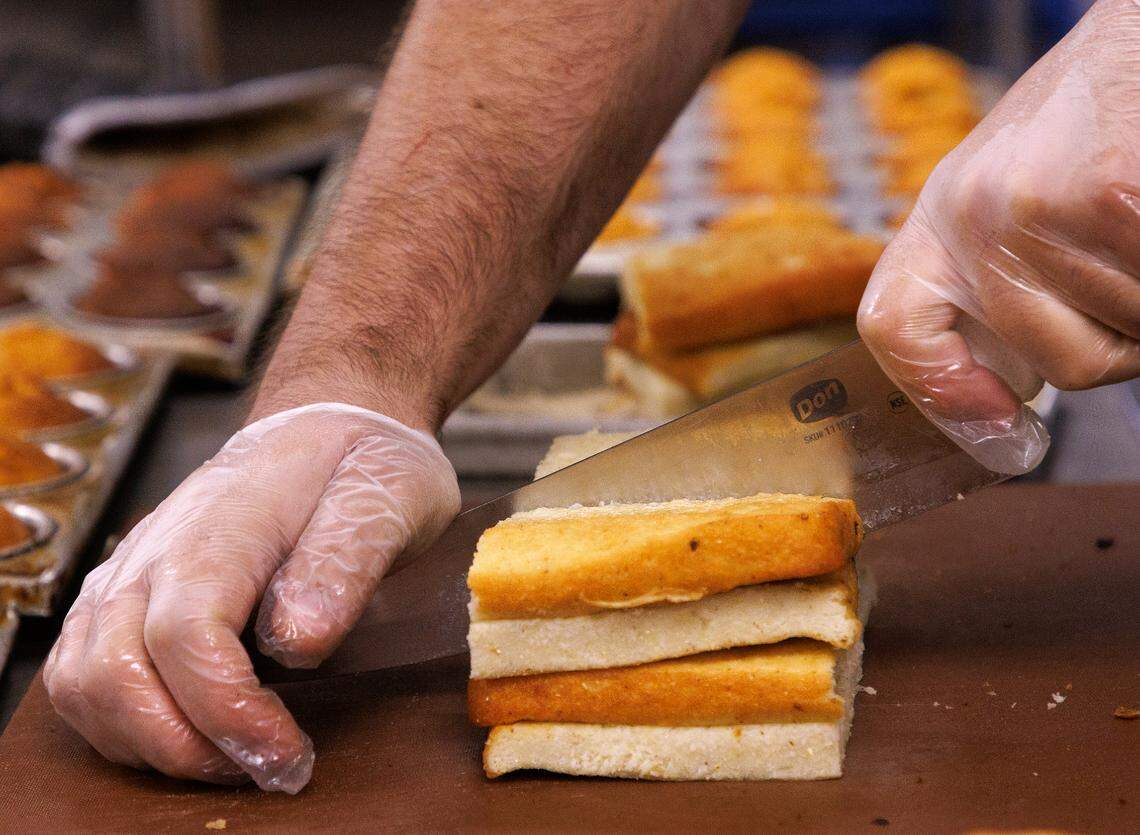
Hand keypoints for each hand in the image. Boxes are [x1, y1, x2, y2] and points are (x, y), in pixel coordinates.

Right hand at [43, 404, 458, 792]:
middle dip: (188, 746)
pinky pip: (81, 670)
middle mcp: (157, 548)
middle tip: (272, 770)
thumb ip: (345, 562)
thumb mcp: (388, 498)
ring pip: (84, 681)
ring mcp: (131, 568)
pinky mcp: (125, 590)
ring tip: (235, 759)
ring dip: (150, 743)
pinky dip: (120, 722)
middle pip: (117, 671)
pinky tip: (188, 734)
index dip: (227, 711)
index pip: (187, 633)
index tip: (288, 753)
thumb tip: (298, 642)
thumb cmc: (364, 462)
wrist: (329, 421)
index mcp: (224, 525)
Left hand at [858, 0, 1139, 473]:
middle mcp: (972, 215)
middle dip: (1124, 341)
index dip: (940, 395)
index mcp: (943, 216)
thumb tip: (1007, 385)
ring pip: (1129, 338)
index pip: (896, 325)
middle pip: (1066, 365)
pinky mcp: (1113, 198)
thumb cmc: (1097, 116)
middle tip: (1135, 272)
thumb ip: (1000, 272)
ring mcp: (1036, 209)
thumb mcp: (1015, 189)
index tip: (1001, 434)